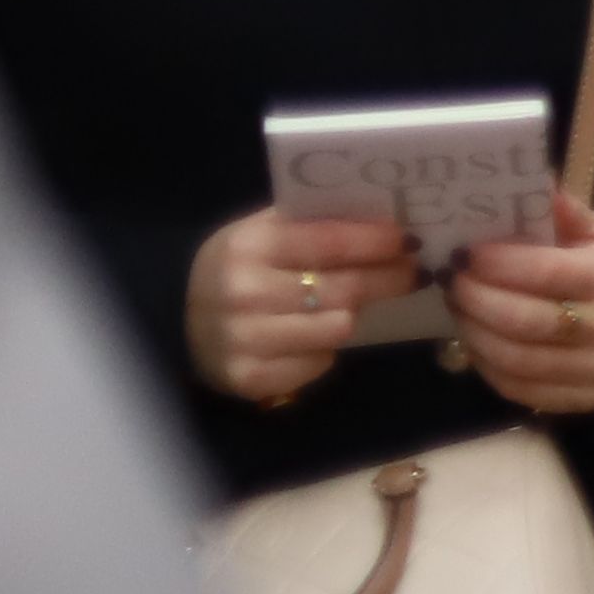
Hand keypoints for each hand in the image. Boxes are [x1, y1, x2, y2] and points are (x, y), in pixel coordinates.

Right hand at [187, 208, 414, 408]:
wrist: (179, 321)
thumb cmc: (238, 268)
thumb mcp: (261, 233)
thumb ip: (312, 223)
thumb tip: (386, 216)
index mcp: (249, 246)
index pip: (329, 242)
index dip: (376, 242)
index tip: (408, 240)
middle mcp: (245, 293)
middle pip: (343, 289)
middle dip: (387, 279)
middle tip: (413, 272)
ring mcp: (245, 340)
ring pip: (338, 328)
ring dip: (351, 315)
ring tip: (349, 303)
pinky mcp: (250, 378)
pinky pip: (319, 363)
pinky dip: (324, 350)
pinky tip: (312, 336)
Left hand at [447, 199, 593, 416]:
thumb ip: (563, 211)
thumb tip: (524, 179)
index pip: (544, 273)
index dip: (496, 264)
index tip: (463, 253)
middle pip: (521, 321)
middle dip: (474, 299)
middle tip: (451, 280)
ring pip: (513, 359)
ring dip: (473, 332)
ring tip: (460, 308)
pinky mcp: (584, 400)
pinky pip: (519, 389)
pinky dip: (487, 366)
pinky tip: (479, 341)